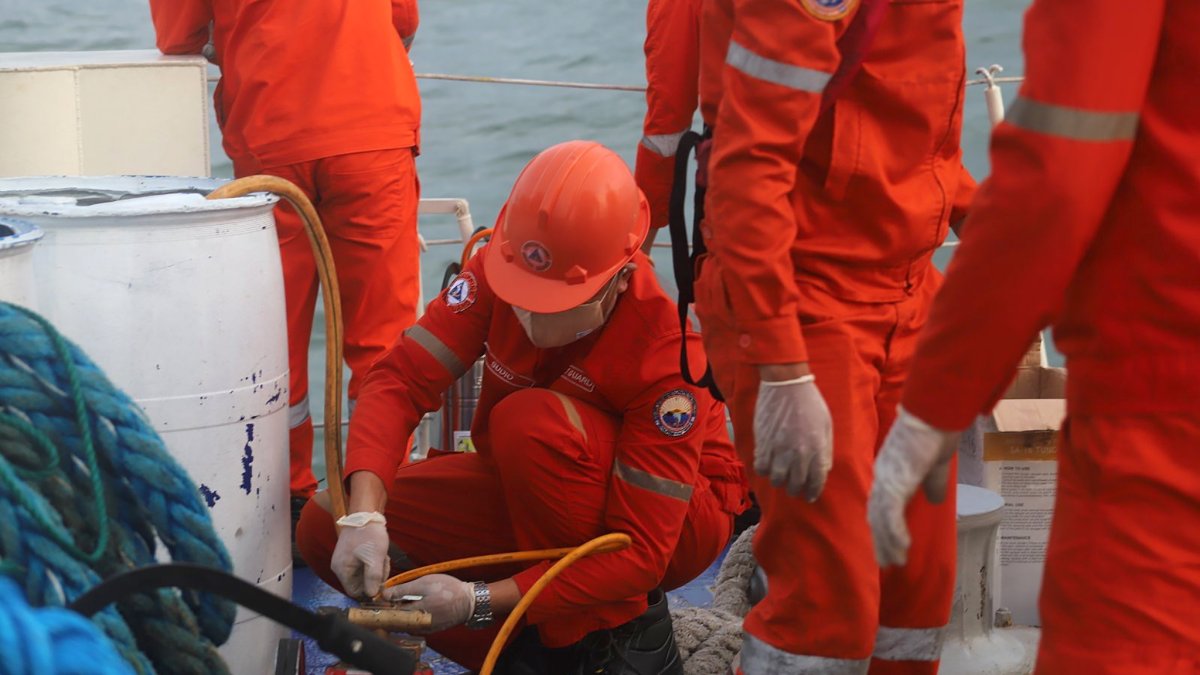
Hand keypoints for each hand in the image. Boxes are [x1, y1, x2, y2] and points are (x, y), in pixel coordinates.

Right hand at [331, 512, 389, 598]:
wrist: (366, 513)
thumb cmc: (369, 535)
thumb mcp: (375, 559)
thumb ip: (373, 579)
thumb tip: (372, 595)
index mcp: (342, 570)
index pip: (354, 592)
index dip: (369, 590)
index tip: (382, 581)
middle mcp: (340, 567)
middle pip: (360, 583)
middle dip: (375, 576)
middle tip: (383, 563)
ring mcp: (345, 559)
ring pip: (364, 574)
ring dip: (376, 568)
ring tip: (382, 556)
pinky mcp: (351, 554)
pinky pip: (363, 565)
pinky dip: (373, 561)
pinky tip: (379, 553)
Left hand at [382, 574, 474, 632]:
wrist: (469, 601)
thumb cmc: (448, 589)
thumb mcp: (424, 583)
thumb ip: (403, 590)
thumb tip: (385, 594)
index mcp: (414, 613)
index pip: (391, 612)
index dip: (385, 604)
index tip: (381, 597)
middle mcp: (418, 625)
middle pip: (397, 620)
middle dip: (393, 609)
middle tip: (394, 597)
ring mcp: (424, 629)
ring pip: (405, 623)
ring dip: (402, 613)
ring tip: (407, 601)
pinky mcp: (431, 630)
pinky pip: (415, 625)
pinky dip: (412, 617)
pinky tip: (417, 607)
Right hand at [753, 374, 832, 500]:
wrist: (786, 384)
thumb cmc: (810, 401)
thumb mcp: (826, 424)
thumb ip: (826, 448)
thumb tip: (823, 468)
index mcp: (818, 449)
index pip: (816, 480)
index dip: (812, 491)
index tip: (809, 496)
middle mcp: (799, 453)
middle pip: (796, 483)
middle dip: (796, 489)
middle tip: (794, 488)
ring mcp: (780, 449)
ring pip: (777, 479)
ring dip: (779, 481)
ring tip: (780, 478)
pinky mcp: (764, 443)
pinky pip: (761, 467)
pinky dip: (764, 470)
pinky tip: (767, 467)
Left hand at [868, 407, 960, 566]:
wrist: (935, 414)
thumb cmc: (936, 433)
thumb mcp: (935, 466)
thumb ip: (933, 483)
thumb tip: (936, 500)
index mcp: (890, 472)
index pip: (880, 505)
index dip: (882, 527)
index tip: (887, 546)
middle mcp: (883, 476)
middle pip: (875, 515)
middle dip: (880, 540)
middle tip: (886, 562)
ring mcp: (887, 478)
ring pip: (880, 518)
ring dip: (887, 542)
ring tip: (894, 561)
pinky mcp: (895, 480)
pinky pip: (890, 513)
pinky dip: (895, 532)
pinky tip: (902, 547)